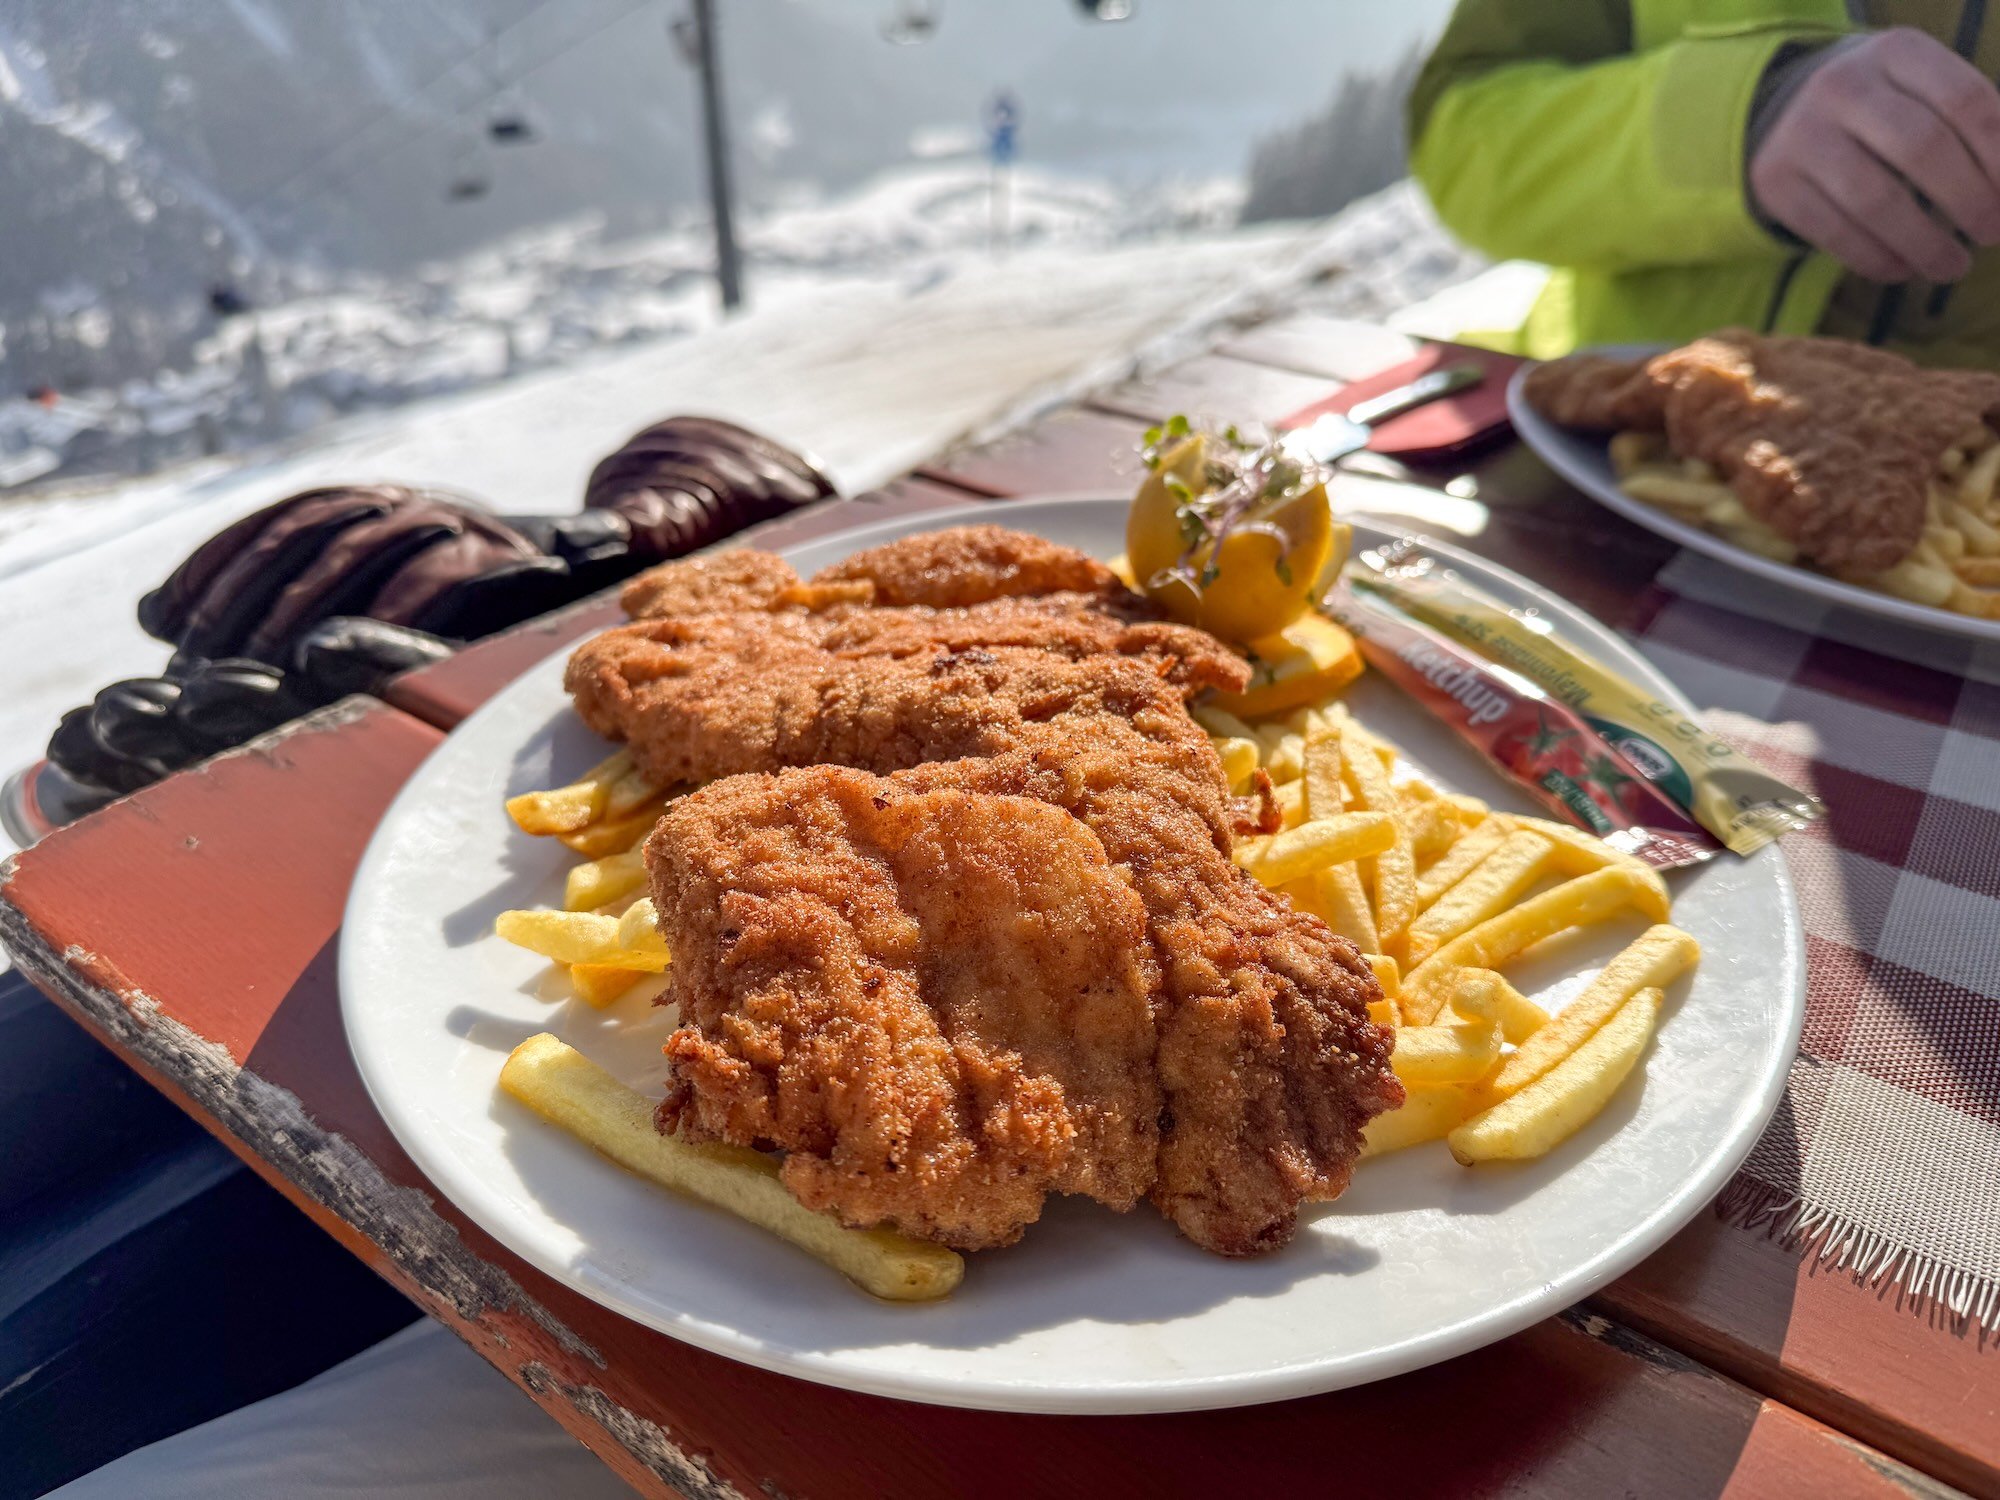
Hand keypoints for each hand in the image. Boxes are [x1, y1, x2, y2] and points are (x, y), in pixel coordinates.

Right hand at [1748, 28, 1999, 282]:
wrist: (1785, 110)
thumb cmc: (1880, 107)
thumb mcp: (1921, 90)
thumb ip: (1968, 125)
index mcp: (1895, 52)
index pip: (1965, 101)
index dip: (1998, 154)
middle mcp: (1842, 87)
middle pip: (1921, 148)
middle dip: (1968, 200)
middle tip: (1991, 234)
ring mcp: (1801, 135)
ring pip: (1876, 200)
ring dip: (1924, 243)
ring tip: (1953, 268)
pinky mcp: (1774, 183)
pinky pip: (1834, 232)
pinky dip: (1877, 260)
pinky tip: (1904, 270)